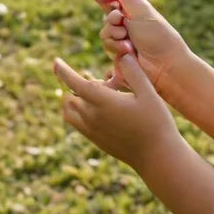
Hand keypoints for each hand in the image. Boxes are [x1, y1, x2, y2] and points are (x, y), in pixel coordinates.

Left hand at [53, 54, 180, 172]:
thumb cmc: (156, 123)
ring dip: (73, 99)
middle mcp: (92, 117)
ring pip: (68, 110)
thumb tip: (123, 56)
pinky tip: (94, 108)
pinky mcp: (95, 140)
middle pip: (70, 95)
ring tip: (94, 94)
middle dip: (78, 85)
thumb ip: (133, 72)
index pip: (75, 83)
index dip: (63, 71)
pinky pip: (75, 123)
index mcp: (103, 103)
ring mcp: (91, 130)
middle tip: (104, 84)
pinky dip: (76, 112)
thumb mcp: (149, 93)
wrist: (157, 157)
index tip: (55, 61)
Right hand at [94, 0, 190, 99]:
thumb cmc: (157, 35)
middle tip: (121, 20)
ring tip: (129, 40)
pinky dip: (116, 46)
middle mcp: (128, 22)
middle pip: (105, 13)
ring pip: (104, 31)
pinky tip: (128, 51)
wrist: (164, 65)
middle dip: (112, 17)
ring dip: (114, 34)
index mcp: (134, 8)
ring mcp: (122, 38)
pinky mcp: (118, 52)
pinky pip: (106, 45)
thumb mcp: (140, 9)